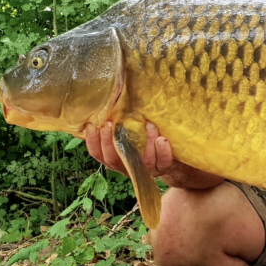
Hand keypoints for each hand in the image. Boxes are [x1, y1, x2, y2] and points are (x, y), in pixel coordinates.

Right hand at [83, 121, 223, 188]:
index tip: (92, 125)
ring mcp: (145, 169)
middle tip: (110, 124)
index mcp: (116, 157)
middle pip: (113, 160)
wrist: (173, 154)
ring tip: (147, 125)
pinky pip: (162, 163)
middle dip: (110, 142)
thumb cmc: (146, 136)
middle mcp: (128, 166)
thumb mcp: (131, 129)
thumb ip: (120, 121)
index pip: (98, 153)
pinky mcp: (163, 168)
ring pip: (140, 162)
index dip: (92, 142)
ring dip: (142, 143)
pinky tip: (162, 139)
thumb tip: (109, 96)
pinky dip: (162, 151)